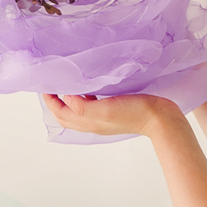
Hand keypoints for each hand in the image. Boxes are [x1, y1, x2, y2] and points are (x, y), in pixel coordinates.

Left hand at [42, 91, 181, 138]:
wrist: (160, 118)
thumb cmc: (134, 113)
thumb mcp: (105, 109)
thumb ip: (83, 107)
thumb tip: (65, 97)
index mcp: (89, 122)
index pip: (61, 113)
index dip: (50, 101)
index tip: (46, 84)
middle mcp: (94, 122)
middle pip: (66, 115)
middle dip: (55, 102)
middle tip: (52, 84)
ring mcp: (104, 118)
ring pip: (77, 111)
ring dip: (68, 99)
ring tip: (66, 84)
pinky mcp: (113, 111)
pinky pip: (91, 106)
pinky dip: (83, 97)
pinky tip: (89, 87)